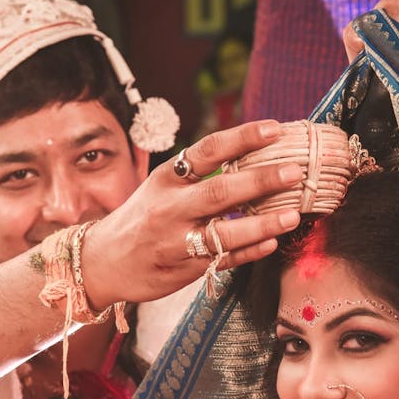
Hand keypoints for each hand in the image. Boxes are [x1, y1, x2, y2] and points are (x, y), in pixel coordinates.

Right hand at [81, 120, 303, 307]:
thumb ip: (199, 175)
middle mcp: (170, 208)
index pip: (208, 151)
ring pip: (224, 233)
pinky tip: (272, 243)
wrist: (102, 262)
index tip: (276, 129)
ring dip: (262, 224)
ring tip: (292, 215)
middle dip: (261, 180)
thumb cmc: (142, 218)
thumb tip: (253, 155)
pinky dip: (249, 252)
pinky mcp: (183, 270)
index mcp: (166, 180)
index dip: (243, 137)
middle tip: (296, 171)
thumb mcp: (160, 188)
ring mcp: (176, 242)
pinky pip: (222, 260)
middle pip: (220, 191)